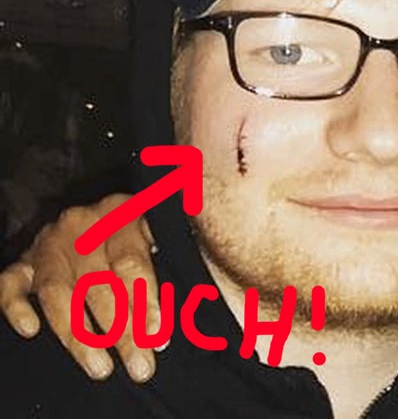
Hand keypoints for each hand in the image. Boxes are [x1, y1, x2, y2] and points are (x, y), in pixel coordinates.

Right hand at [0, 194, 160, 382]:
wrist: (96, 214)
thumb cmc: (136, 231)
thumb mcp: (158, 230)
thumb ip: (173, 251)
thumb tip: (195, 289)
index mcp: (123, 214)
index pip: (131, 262)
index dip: (145, 300)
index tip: (157, 334)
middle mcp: (84, 225)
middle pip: (99, 282)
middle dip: (121, 329)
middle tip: (139, 365)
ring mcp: (51, 242)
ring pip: (58, 290)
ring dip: (78, 334)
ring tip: (101, 367)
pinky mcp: (24, 259)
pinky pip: (11, 282)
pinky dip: (16, 306)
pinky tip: (30, 330)